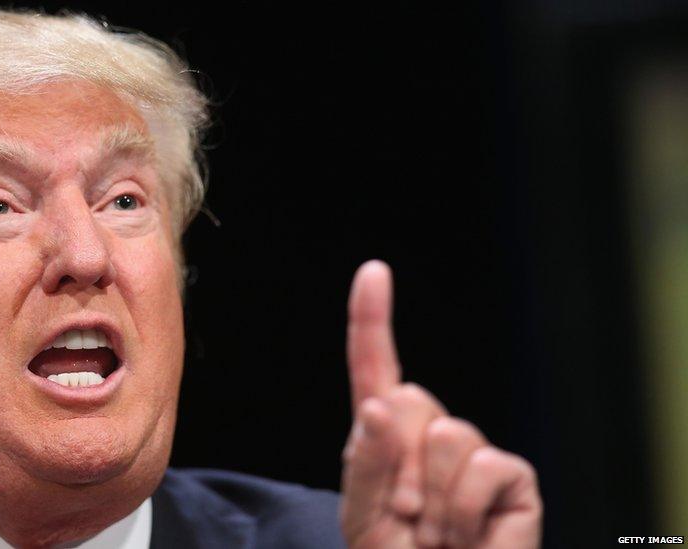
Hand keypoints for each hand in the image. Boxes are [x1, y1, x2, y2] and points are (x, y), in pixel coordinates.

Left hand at [339, 261, 541, 547]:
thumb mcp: (363, 514)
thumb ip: (363, 462)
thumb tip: (377, 404)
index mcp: (386, 436)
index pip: (376, 368)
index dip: (372, 319)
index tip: (373, 271)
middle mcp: (431, 433)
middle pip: (409, 398)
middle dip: (396, 463)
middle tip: (405, 514)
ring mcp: (475, 451)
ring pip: (446, 433)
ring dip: (429, 496)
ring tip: (436, 531)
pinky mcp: (513, 476)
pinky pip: (481, 467)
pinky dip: (462, 511)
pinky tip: (467, 535)